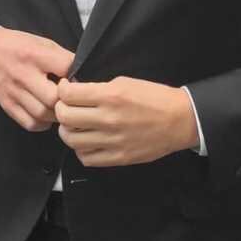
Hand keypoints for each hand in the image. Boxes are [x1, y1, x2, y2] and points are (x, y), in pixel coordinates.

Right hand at [0, 28, 73, 131]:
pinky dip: (42, 123)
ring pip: (43, 114)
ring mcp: (14, 92)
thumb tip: (81, 75)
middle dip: (67, 100)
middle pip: (53, 97)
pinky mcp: (7, 105)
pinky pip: (30, 123)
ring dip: (56, 114)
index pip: (66, 68)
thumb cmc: (18, 45)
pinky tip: (46, 115)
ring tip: (59, 107)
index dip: (77, 75)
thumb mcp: (41, 42)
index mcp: (35, 54)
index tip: (78, 78)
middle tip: (70, 98)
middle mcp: (24, 74)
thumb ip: (60, 57)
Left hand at [54, 77, 197, 166]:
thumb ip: (99, 88)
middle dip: (60, 109)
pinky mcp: (118, 157)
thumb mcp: (126, 82)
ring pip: (71, 140)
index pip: (68, 95)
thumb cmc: (155, 97)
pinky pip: (86, 158)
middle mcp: (109, 119)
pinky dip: (81, 149)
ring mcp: (113, 141)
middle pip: (65, 117)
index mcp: (111, 96)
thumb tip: (77, 92)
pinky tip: (88, 141)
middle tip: (66, 106)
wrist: (180, 120)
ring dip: (68, 131)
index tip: (65, 89)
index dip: (62, 90)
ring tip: (76, 125)